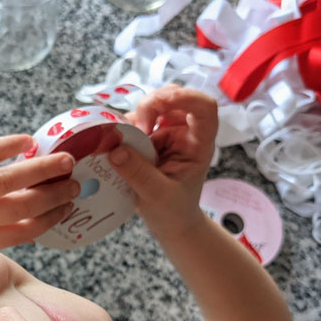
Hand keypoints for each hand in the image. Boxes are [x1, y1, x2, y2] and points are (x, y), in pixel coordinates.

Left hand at [0, 134, 78, 248]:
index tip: (70, 204)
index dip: (51, 219)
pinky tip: (28, 141)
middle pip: (17, 209)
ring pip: (4, 183)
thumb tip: (42, 218)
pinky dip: (7, 147)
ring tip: (64, 160)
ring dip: (39, 171)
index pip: (21, 232)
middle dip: (52, 196)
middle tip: (75, 182)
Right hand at [107, 85, 218, 240]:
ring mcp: (166, 134)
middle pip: (173, 98)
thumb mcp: (157, 196)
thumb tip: (116, 150)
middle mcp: (184, 133)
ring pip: (151, 107)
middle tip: (137, 127)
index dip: (187, 97)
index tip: (162, 105)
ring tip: (122, 140)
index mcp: (198, 144)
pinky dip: (122, 128)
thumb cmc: (173, 211)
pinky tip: (116, 144)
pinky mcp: (148, 139)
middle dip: (151, 105)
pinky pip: (134, 122)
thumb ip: (139, 174)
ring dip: (134, 117)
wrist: (169, 223)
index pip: (204, 109)